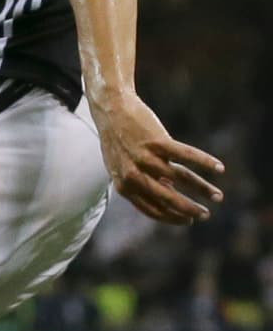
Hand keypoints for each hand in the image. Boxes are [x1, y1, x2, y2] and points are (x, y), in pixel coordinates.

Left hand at [92, 95, 223, 224]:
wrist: (110, 109)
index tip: (188, 220)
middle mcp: (134, 176)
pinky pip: (187, 155)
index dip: (172, 217)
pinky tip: (219, 168)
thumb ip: (140, 182)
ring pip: (181, 179)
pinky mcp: (158, 142)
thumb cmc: (117, 139)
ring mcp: (146, 159)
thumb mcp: (121, 167)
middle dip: (189, 210)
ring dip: (203, 189)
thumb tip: (168, 192)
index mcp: (124, 186)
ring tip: (218, 197)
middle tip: (206, 215)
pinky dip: (205, 162)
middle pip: (168, 199)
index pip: (152, 210)